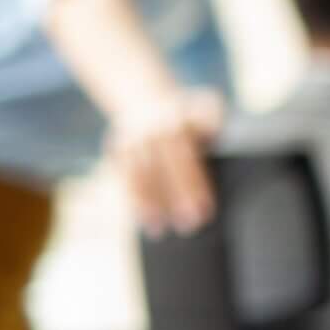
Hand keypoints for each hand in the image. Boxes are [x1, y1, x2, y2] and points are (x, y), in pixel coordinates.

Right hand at [106, 87, 224, 235]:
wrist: (143, 97)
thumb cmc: (186, 113)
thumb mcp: (204, 106)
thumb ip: (213, 120)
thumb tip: (214, 135)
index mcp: (177, 124)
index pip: (187, 159)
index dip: (195, 185)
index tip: (205, 209)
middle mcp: (151, 132)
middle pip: (163, 169)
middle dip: (175, 198)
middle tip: (189, 226)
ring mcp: (131, 141)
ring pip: (139, 177)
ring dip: (148, 205)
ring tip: (159, 231)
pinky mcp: (116, 151)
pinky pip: (124, 180)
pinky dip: (132, 200)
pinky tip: (141, 220)